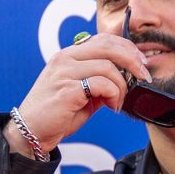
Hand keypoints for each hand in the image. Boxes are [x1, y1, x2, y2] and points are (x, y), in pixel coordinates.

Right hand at [14, 32, 149, 149]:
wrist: (30, 134)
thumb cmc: (55, 115)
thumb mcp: (81, 95)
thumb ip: (99, 84)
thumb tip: (125, 80)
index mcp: (68, 56)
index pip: (103, 39)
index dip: (127, 48)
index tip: (141, 63)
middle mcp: (65, 59)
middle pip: (108, 46)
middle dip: (133, 60)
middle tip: (144, 76)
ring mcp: (64, 73)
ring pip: (108, 67)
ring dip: (122, 86)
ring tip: (118, 102)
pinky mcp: (67, 90)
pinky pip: (102, 84)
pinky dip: (114, 95)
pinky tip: (111, 106)